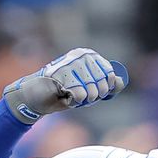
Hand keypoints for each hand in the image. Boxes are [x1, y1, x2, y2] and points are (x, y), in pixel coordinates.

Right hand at [3, 48, 127, 123]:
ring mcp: (72, 64)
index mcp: (88, 55)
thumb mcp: (88, 88)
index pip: (110, 74)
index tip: (91, 90)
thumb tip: (121, 81)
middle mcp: (81, 56)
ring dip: (83, 101)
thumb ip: (107, 85)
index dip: (104, 88)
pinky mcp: (63, 75)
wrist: (36, 96)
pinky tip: (63, 96)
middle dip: (93, 97)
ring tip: (70, 94)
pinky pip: (81, 96)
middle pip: (103, 85)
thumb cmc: (63, 92)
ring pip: (93, 92)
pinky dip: (74, 102)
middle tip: (78, 94)